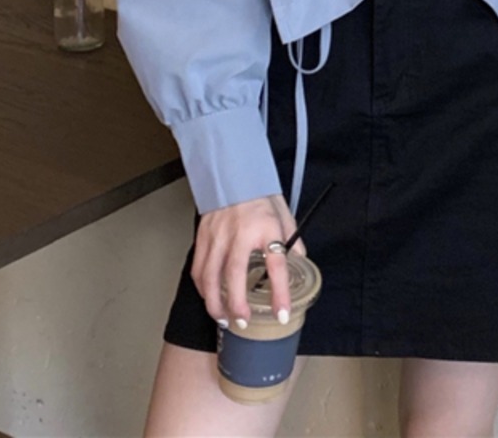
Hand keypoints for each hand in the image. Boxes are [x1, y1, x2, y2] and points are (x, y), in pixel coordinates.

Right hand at [192, 193, 304, 329]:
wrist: (235, 174)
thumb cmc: (261, 197)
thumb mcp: (284, 216)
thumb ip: (291, 242)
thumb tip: (299, 265)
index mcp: (266, 226)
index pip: (276, 264)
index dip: (280, 292)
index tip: (281, 314)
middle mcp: (240, 233)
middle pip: (234, 275)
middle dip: (237, 304)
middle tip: (242, 322)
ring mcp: (218, 235)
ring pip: (210, 276)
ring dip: (215, 302)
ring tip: (222, 319)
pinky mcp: (203, 236)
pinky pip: (198, 268)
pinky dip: (202, 288)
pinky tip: (210, 298)